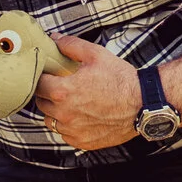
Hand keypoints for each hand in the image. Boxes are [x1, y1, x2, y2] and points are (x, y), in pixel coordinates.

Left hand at [37, 34, 138, 151]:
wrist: (143, 104)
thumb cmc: (120, 78)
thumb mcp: (96, 55)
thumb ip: (70, 45)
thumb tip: (54, 39)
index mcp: (62, 91)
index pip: (38, 84)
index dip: (42, 78)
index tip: (49, 76)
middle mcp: (64, 114)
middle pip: (41, 103)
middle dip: (48, 94)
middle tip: (60, 87)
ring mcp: (72, 130)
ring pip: (50, 121)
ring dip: (55, 112)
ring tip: (70, 102)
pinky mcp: (82, 142)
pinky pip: (65, 135)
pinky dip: (69, 126)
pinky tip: (81, 117)